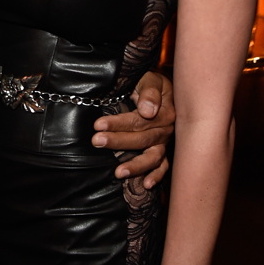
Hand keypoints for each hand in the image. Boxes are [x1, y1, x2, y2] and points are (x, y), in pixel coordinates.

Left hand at [92, 70, 174, 187]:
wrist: (162, 89)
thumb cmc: (151, 83)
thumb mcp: (150, 79)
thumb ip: (149, 92)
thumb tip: (148, 111)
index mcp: (165, 111)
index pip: (140, 120)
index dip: (119, 123)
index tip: (98, 125)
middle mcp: (167, 129)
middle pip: (142, 139)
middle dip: (118, 141)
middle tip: (96, 141)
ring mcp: (165, 142)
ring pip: (152, 157)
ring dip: (136, 166)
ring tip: (118, 173)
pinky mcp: (164, 151)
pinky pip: (163, 167)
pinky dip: (157, 176)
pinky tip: (145, 185)